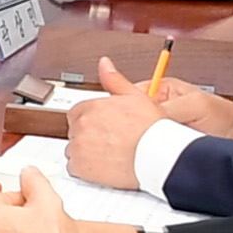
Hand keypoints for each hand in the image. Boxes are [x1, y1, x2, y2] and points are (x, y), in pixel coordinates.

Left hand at [61, 61, 175, 187]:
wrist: (157, 154)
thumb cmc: (151, 129)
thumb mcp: (135, 96)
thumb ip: (114, 80)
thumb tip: (104, 64)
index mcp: (92, 106)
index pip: (77, 112)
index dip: (92, 120)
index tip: (103, 127)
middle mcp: (82, 125)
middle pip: (75, 131)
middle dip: (88, 135)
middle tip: (110, 141)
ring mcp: (79, 146)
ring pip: (74, 149)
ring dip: (86, 152)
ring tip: (109, 153)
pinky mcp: (80, 167)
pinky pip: (75, 168)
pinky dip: (86, 169)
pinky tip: (104, 165)